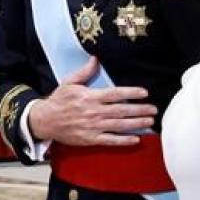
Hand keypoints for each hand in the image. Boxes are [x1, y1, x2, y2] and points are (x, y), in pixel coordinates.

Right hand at [27, 58, 153, 145]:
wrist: (45, 120)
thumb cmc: (58, 101)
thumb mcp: (69, 83)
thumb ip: (84, 72)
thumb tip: (95, 59)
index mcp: (89, 97)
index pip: (115, 94)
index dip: (131, 93)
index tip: (144, 92)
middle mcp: (93, 112)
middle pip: (121, 110)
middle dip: (139, 109)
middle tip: (154, 109)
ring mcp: (92, 127)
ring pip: (119, 125)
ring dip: (136, 124)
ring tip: (149, 121)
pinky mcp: (90, 139)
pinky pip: (110, 140)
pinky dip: (123, 140)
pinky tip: (136, 139)